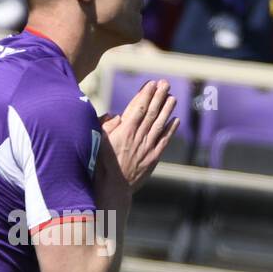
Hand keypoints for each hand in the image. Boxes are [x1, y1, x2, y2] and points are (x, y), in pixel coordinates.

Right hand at [98, 79, 178, 193]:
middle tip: (165, 83)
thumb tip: (116, 115)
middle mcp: (138, 137)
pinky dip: (171, 129)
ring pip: (160, 124)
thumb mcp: (97, 142)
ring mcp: (147, 147)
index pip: (138, 107)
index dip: (146, 94)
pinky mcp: (153, 158)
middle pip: (151, 112)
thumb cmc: (101, 164)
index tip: (151, 83)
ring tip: (172, 97)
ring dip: (167, 109)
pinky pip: (164, 140)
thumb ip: (106, 126)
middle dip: (159, 96)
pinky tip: (175, 120)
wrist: (113, 188)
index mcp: (124, 131)